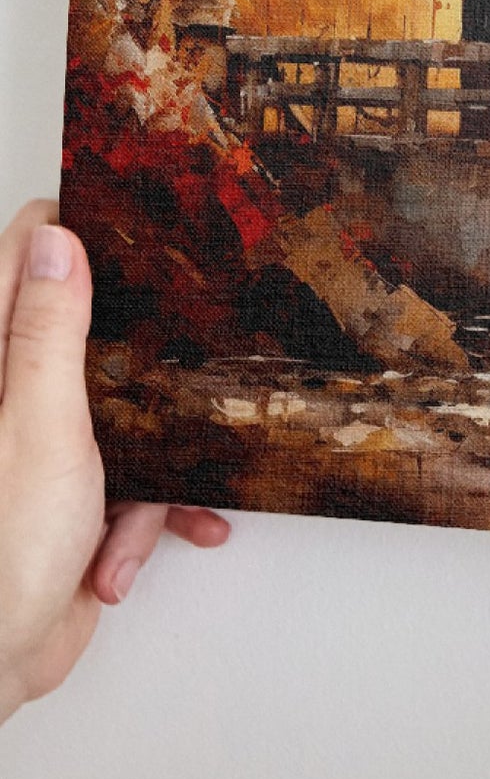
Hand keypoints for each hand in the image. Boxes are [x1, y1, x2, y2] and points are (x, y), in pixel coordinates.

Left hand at [0, 200, 229, 723]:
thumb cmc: (2, 552)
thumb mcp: (41, 427)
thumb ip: (49, 333)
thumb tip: (57, 241)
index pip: (22, 260)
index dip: (73, 234)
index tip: (133, 225)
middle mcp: (11, 398)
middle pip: (87, 333)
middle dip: (143, 357)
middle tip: (181, 346)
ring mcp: (41, 446)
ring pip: (125, 410)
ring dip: (152, 460)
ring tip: (144, 502)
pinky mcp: (70, 494)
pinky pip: (132, 478)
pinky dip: (145, 514)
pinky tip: (134, 549)